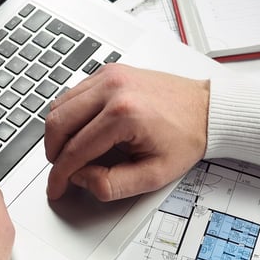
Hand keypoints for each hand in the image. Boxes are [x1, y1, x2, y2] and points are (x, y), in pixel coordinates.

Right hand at [45, 63, 208, 200]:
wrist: (206, 109)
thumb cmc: (186, 137)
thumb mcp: (154, 175)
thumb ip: (111, 185)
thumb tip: (80, 178)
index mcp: (124, 114)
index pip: (75, 150)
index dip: (59, 175)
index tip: (55, 187)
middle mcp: (112, 88)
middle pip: (57, 123)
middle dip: (52, 152)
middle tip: (59, 170)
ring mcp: (108, 76)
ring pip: (59, 106)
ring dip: (57, 133)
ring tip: (68, 152)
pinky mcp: (107, 72)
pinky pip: (71, 94)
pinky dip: (67, 114)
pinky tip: (78, 130)